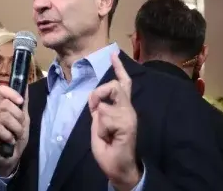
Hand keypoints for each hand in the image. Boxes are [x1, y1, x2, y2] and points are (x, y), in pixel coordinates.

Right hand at [0, 85, 28, 176]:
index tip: (20, 102)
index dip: (11, 93)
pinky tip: (10, 140)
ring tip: (15, 135)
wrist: (9, 157)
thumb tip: (25, 86)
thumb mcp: (23, 120)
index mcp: (1, 105)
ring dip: (15, 128)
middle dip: (18, 117)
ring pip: (4, 116)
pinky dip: (8, 135)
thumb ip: (23, 104)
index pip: (1, 90)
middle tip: (19, 128)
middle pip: (6, 104)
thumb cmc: (16, 137)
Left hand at [88, 53, 141, 190]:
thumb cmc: (109, 148)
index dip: (118, 68)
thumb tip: (96, 101)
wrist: (119, 168)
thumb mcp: (98, 125)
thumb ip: (98, 110)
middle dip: (99, 93)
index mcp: (122, 108)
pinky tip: (109, 137)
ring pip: (108, 100)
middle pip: (114, 85)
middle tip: (94, 109)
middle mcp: (128, 109)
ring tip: (105, 131)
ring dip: (100, 115)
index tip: (113, 54)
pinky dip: (102, 126)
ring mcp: (129, 115)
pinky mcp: (127, 123)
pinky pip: (106, 115)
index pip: (123, 84)